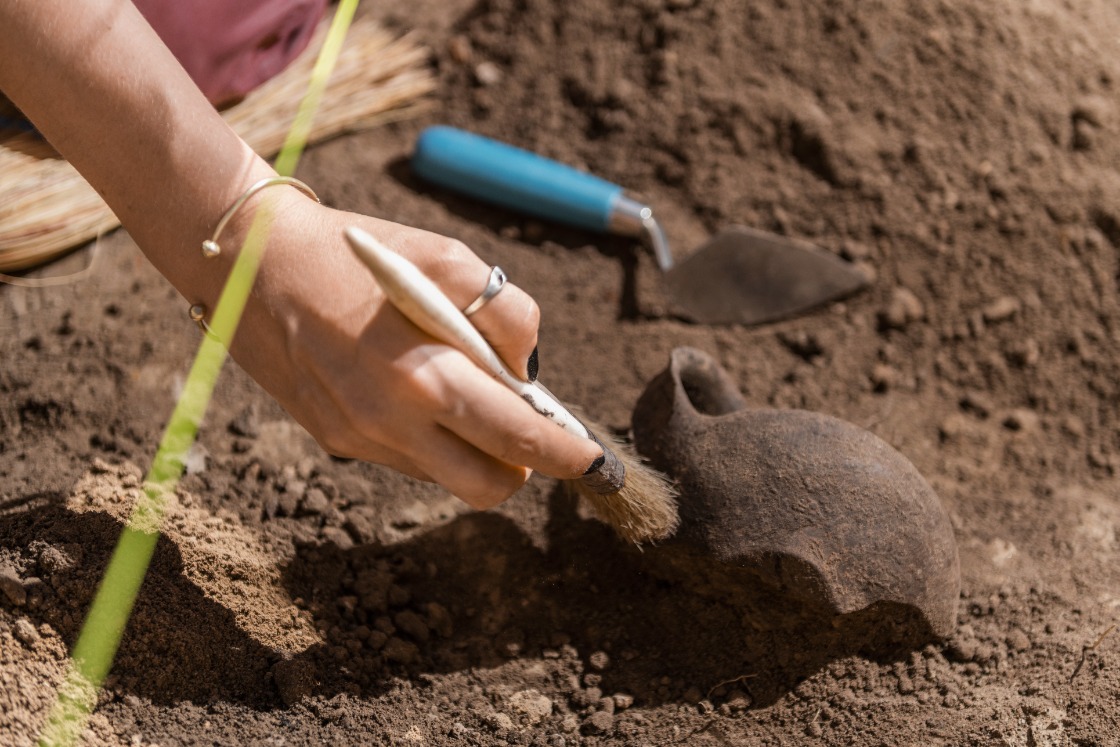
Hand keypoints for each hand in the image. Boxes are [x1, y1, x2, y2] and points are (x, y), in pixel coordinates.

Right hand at [221, 190, 601, 508]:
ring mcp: (358, 439)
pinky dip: (431, 437)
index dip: (567, 455)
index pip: (517, 439)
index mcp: (423, 374)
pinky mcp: (335, 440)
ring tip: (461, 388)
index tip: (596, 462)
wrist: (248, 262)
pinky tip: (413, 387)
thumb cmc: (358, 253)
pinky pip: (407, 459)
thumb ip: (505, 316)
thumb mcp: (445, 256)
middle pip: (487, 486)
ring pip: (446, 477)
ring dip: (473, 449)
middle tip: (528, 426)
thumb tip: (527, 373)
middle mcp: (389, 422)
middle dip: (524, 467)